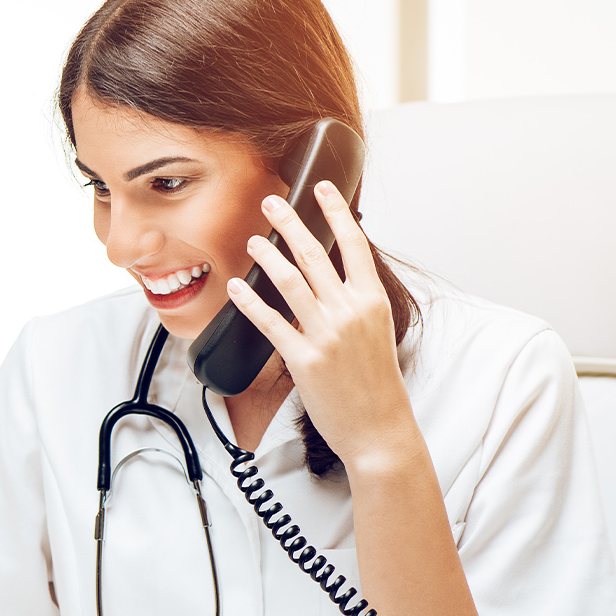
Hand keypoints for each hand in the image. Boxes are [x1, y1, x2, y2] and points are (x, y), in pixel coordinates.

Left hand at [225, 180, 418, 471]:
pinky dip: (250, 301)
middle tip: (270, 202)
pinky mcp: (304, 359)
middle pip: (315, 254)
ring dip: (267, 255)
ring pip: (290, 282)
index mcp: (372, 301)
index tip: (321, 187)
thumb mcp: (377, 331)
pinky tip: (235, 287)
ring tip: (252, 240)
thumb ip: (356, 300)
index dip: (335, 212)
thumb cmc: (377, 382)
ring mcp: (326, 334)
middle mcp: (350, 311)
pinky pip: (270, 322)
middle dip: (290, 223)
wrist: (379, 427)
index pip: (354, 244)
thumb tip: (334, 274)